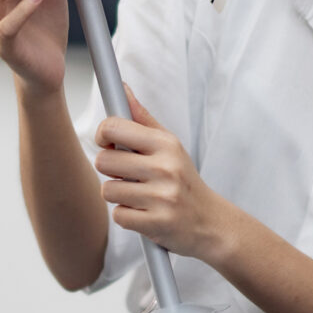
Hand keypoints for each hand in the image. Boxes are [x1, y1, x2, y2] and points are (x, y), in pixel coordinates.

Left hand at [95, 89, 245, 264]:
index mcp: (166, 144)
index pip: (113, 127)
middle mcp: (165, 168)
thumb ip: (143, 118)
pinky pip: (118, 215)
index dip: (102, 136)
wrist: (210, 222)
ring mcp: (162, 197)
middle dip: (110, 170)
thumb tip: (122, 88)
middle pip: (103, 161)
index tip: (109, 144)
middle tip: (127, 174)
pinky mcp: (156, 223)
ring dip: (118, 195)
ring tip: (138, 195)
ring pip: (107, 190)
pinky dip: (126, 216)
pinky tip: (144, 212)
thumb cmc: (184, 180)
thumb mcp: (170, 145)